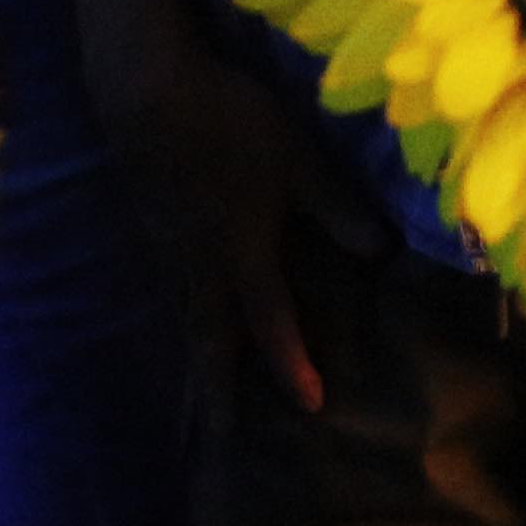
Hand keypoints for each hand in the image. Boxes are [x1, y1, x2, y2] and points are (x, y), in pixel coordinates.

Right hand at [112, 49, 324, 411]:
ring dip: (197, 354)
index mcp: (240, 253)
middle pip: (210, 337)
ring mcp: (168, 244)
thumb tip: (382, 253)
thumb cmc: (229, 121)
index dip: (292, 365)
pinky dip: (182, 313)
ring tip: (204, 387)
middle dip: (217, 388)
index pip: (271, 323)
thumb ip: (336, 207)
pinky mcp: (148, 221)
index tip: (311, 408)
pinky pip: (169, 286)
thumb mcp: (296, 160)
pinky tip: (186, 308)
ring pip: (185, 314)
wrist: (144, 90)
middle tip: (219, 435)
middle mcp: (200, 263)